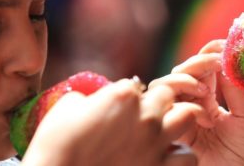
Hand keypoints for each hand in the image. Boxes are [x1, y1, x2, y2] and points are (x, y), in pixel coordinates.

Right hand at [22, 79, 199, 165]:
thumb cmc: (56, 145)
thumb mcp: (66, 108)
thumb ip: (89, 97)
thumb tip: (93, 100)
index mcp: (123, 96)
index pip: (136, 85)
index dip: (128, 96)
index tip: (119, 108)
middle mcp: (146, 115)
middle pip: (167, 95)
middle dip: (158, 102)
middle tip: (144, 116)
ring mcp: (156, 142)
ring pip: (187, 116)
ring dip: (176, 121)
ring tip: (161, 132)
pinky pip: (187, 156)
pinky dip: (179, 156)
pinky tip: (165, 158)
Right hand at [149, 40, 243, 165]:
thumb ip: (235, 88)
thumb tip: (227, 57)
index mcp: (211, 99)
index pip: (202, 68)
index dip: (209, 52)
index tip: (223, 45)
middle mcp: (192, 104)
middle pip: (181, 71)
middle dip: (197, 62)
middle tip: (216, 62)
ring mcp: (180, 116)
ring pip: (166, 84)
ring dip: (184, 79)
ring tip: (205, 90)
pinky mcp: (172, 131)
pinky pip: (166, 107)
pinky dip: (182, 103)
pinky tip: (203, 115)